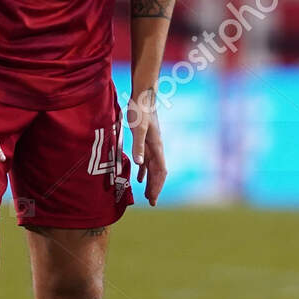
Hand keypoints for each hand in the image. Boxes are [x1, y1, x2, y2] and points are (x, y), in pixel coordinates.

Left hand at [127, 88, 166, 205]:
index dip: (157, 186)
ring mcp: (152, 145)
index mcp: (157, 147)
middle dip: (155, 188)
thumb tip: (139, 164)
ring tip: (147, 195)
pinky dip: (144, 171)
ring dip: (150, 182)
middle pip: (158, 173)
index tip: (153, 199)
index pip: (160, 172)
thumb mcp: (138, 128)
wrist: (143, 96)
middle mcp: (157, 148)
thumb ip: (138, 145)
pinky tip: (139, 177)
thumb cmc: (140, 110)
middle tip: (151, 203)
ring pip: (153, 168)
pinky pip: (146, 161)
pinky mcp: (146, 141)